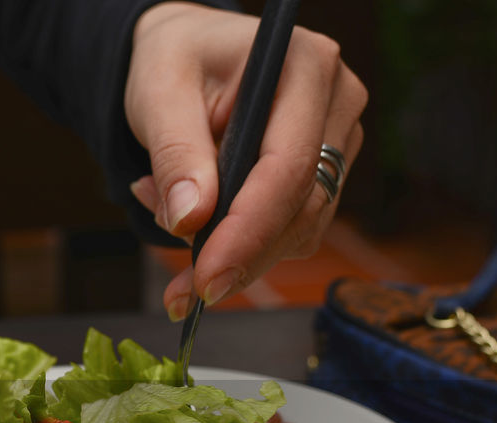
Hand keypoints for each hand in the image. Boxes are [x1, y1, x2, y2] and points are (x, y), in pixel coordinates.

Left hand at [123, 3, 367, 318]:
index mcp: (305, 65)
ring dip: (234, 249)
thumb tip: (189, 219)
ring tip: (166, 212)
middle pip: (303, 207)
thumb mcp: (157, 94)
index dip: (248, 232)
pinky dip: (240, 242)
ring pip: (300, 229)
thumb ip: (175, 153)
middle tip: (182, 292)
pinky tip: (194, 214)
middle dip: (240, 258)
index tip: (205, 279)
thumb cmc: (175, 61)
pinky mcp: (325, 175)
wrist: (189, 57)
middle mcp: (337, 102)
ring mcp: (338, 141)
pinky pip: (291, 231)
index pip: (290, 168)